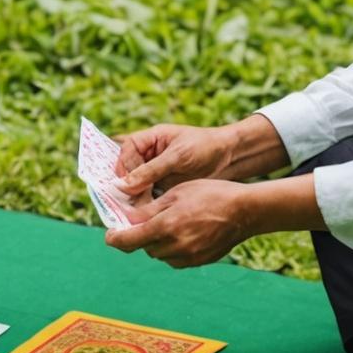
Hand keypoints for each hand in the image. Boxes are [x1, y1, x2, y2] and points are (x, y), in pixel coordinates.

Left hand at [103, 179, 258, 267]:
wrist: (245, 211)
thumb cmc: (210, 194)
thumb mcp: (176, 193)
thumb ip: (148, 210)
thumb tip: (127, 220)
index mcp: (165, 226)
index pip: (128, 240)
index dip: (114, 239)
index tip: (110, 235)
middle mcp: (175, 246)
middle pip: (143, 247)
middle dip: (140, 236)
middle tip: (143, 222)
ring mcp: (188, 256)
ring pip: (159, 254)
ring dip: (157, 243)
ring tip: (169, 223)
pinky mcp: (199, 261)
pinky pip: (175, 259)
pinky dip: (172, 248)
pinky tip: (182, 232)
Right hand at [112, 123, 245, 197]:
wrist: (229, 158)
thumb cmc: (204, 147)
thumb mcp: (177, 157)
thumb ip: (151, 170)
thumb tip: (124, 185)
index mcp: (148, 139)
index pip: (125, 152)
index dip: (124, 169)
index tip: (128, 185)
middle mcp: (146, 155)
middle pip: (126, 171)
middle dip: (128, 187)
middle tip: (131, 203)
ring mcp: (153, 172)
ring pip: (134, 186)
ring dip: (135, 198)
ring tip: (140, 210)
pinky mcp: (160, 186)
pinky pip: (146, 195)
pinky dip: (146, 204)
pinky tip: (149, 213)